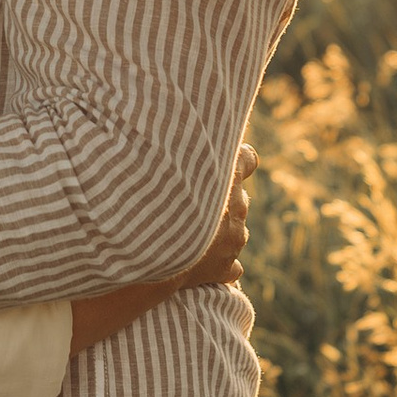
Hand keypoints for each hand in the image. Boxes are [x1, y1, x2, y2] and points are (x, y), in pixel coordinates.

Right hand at [67, 144, 258, 353]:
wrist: (150, 251)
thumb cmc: (152, 201)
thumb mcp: (163, 162)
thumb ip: (178, 147)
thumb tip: (176, 129)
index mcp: (228, 176)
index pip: (246, 158)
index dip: (236, 161)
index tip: (225, 164)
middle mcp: (237, 206)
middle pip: (237, 198)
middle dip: (218, 200)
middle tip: (189, 202)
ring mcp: (234, 239)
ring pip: (234, 230)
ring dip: (217, 231)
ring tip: (189, 235)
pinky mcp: (226, 268)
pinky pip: (231, 266)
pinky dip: (218, 264)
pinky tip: (199, 262)